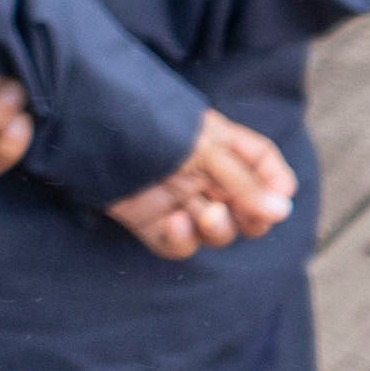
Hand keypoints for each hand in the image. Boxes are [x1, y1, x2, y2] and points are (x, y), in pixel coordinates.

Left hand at [107, 111, 298, 261]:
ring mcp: (176, 198)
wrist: (87, 129)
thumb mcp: (204, 149)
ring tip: (205, 214)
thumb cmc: (150, 127)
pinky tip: (175, 224)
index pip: (259, 162)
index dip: (275, 180)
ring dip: (216, 228)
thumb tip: (283, 210)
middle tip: (244, 215)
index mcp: (217, 143)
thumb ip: (242, 181)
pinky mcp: (150, 220)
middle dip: (251, 216)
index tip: (282, 197)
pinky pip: (177, 243)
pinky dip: (181, 239)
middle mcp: (201, 173)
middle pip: (245, 207)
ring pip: (214, 229)